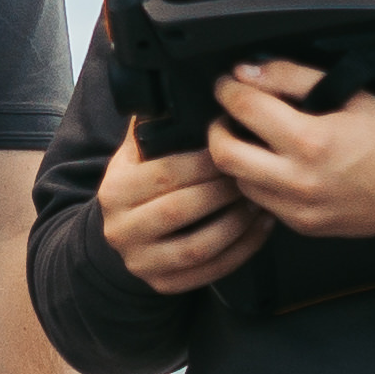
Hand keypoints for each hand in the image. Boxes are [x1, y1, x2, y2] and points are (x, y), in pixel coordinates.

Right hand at [96, 133, 275, 295]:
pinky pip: (210, 272)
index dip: (202, 162)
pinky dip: (240, 251)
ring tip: (259, 199)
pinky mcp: (164, 285)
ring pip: (198, 246)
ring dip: (236, 223)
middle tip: (252, 173)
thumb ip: (153, 129)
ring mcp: (142, 262)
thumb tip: (175, 88)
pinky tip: (259, 228)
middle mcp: (122, 230)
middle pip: (180, 210)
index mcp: (115, 191)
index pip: (163, 173)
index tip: (231, 148)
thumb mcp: (133, 156)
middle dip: (222, 191)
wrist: (120, 236)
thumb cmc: (138, 186)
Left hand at [204, 62, 374, 241]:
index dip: (227, 90)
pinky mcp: (305, 227)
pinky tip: (274, 166)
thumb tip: (250, 72)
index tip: (227, 83)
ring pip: (239, 183)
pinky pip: (264, 204)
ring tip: (252, 139)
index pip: (244, 109)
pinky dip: (259, 183)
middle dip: (216, 128)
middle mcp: (299, 180)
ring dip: (236, 158)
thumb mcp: (348, 93)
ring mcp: (300, 210)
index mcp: (311, 141)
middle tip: (226, 114)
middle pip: (224, 155)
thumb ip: (292, 77)